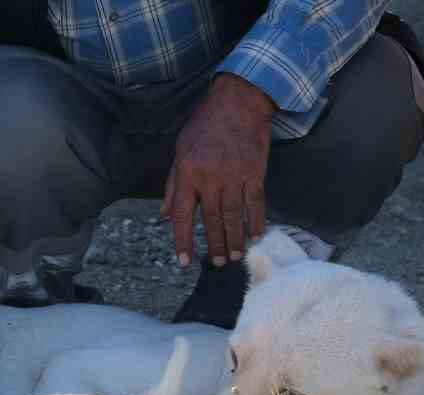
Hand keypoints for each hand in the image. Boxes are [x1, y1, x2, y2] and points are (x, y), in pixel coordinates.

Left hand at [161, 74, 274, 267]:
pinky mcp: (255, 172)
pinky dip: (257, 221)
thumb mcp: (180, 151)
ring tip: (235, 256)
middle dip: (215, 245)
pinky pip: (256, 203)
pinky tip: (256, 235)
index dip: (183, 241)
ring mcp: (235, 175)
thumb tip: (166, 216)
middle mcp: (210, 178)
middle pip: (213, 221)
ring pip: (234, 216)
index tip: (185, 262)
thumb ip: (173, 186)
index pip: (183, 216)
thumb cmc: (204, 126)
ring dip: (235, 240)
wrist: (238, 102)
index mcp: (188, 174)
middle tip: (217, 264)